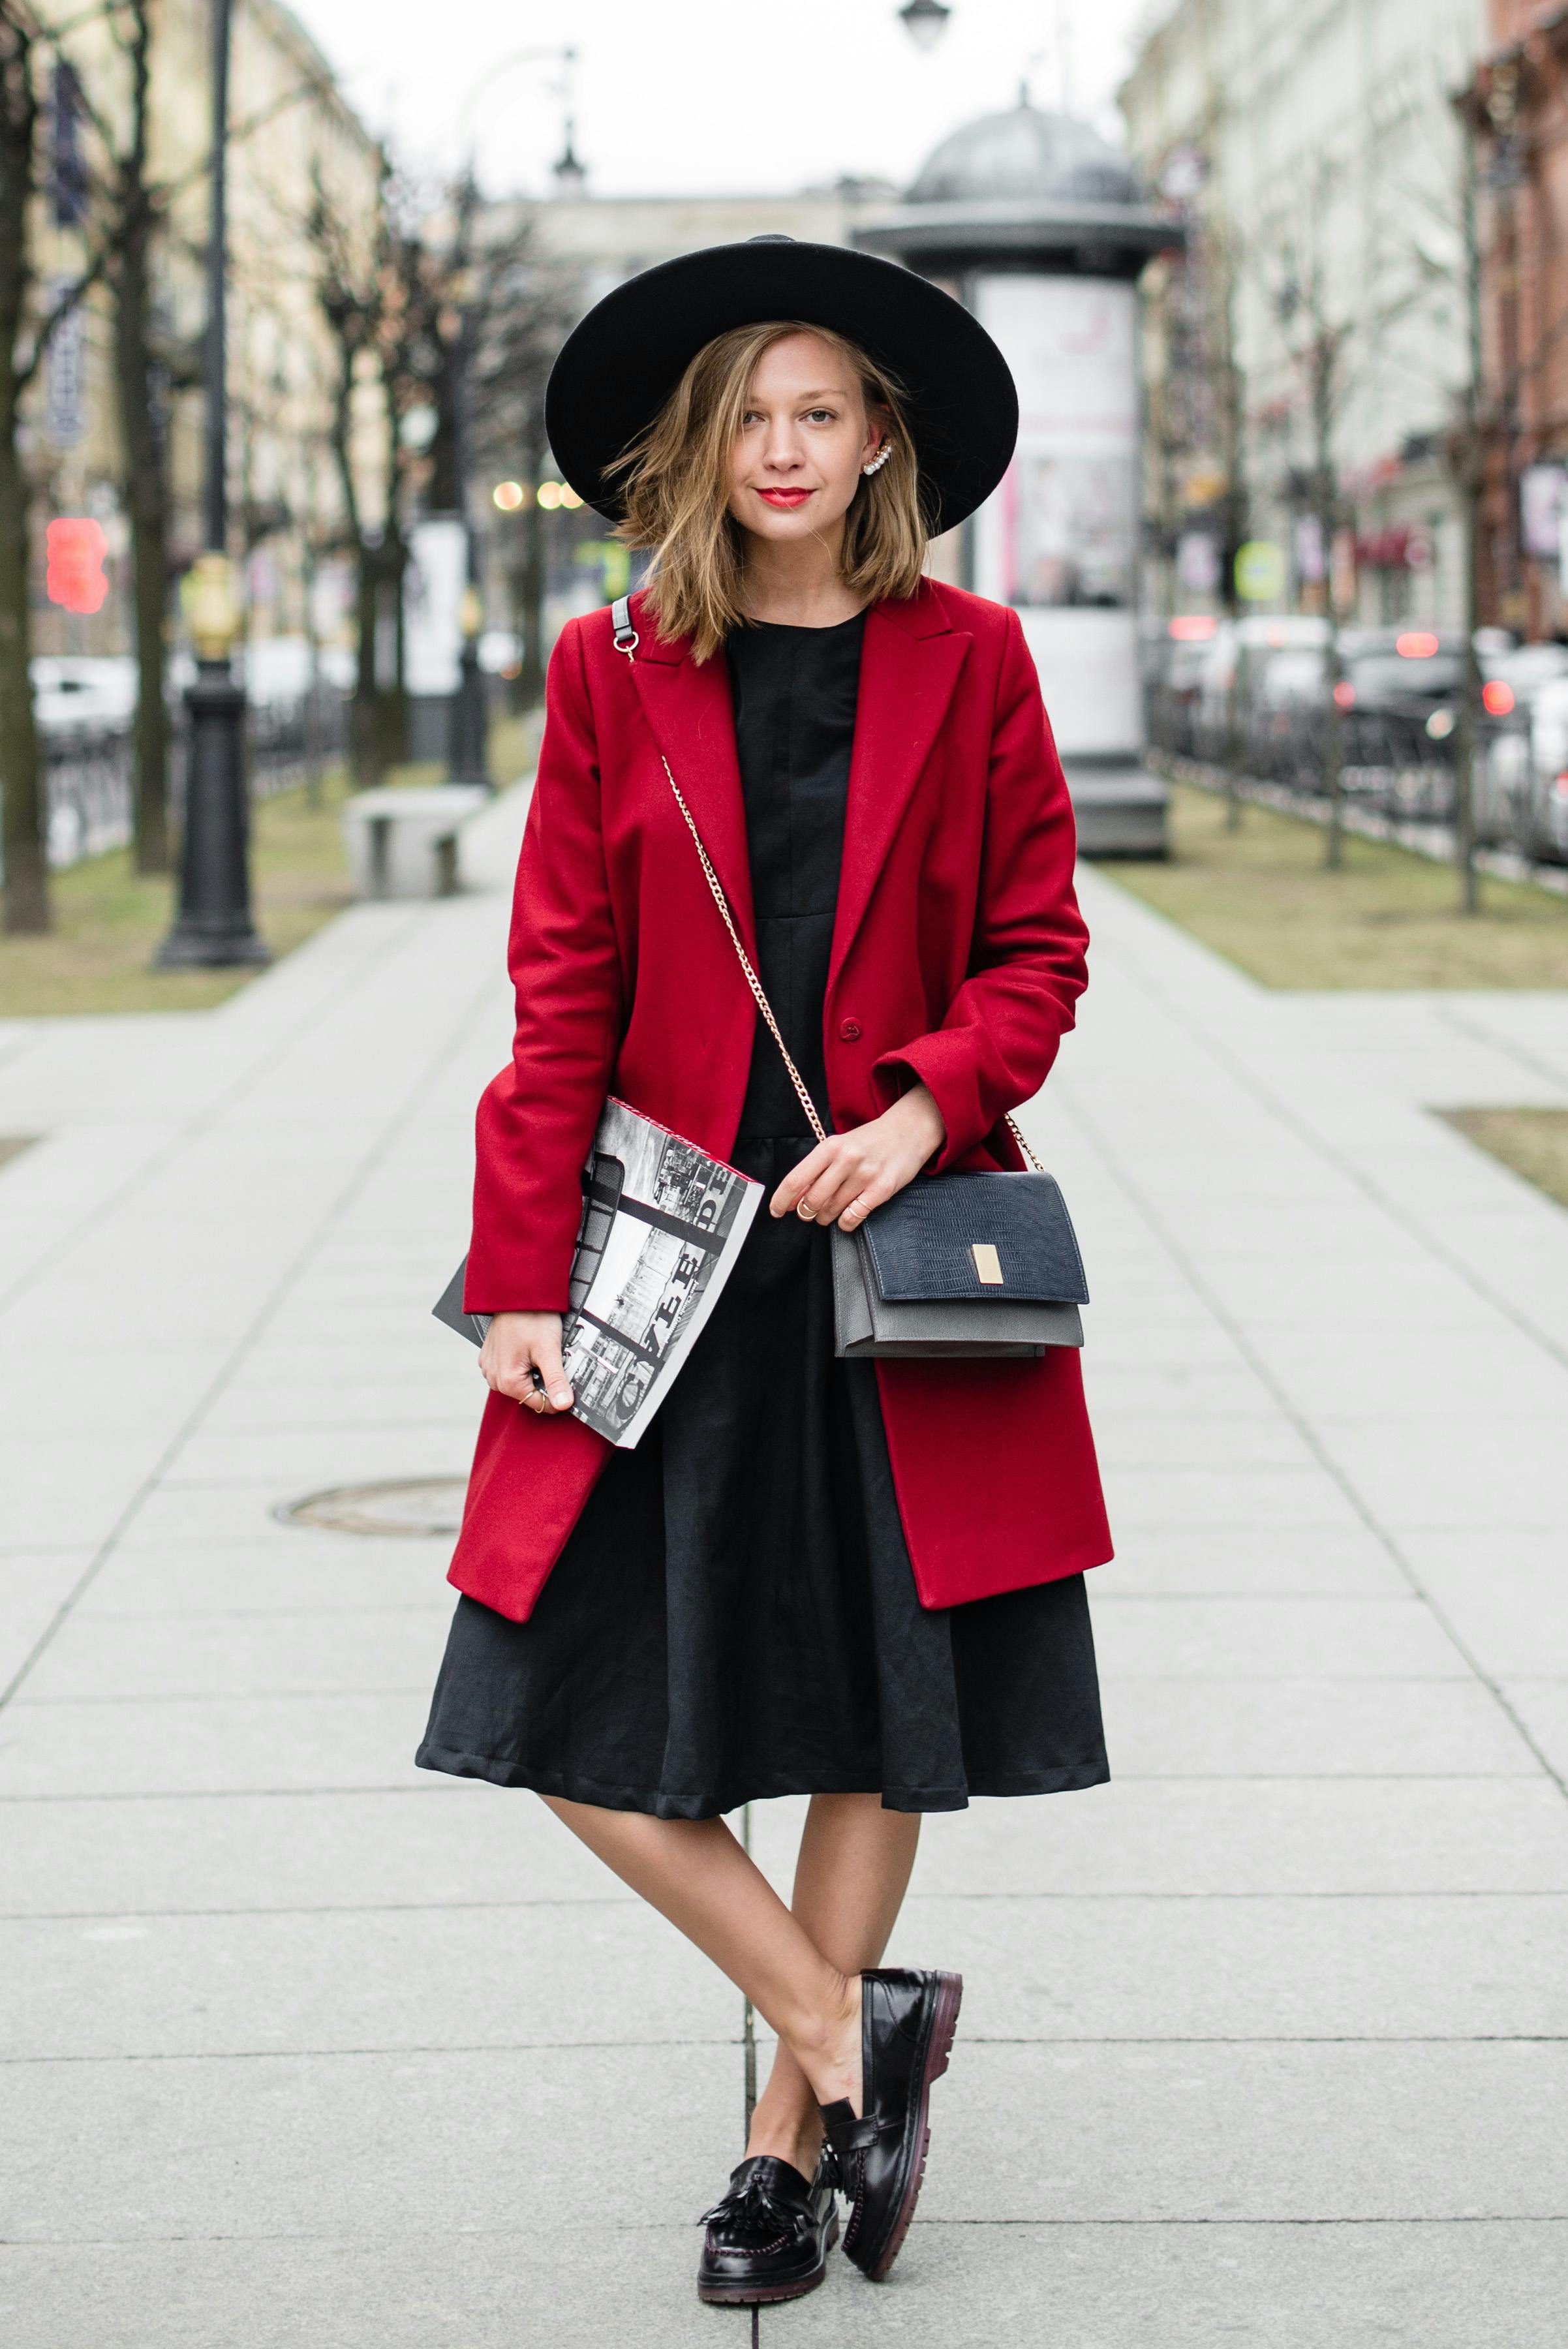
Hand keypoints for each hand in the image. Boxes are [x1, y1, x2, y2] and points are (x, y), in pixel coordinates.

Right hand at [479, 1311, 574, 1415]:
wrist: (515, 1293)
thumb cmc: (531, 1316)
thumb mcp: (549, 1350)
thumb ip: (556, 1380)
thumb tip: (564, 1404)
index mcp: (507, 1380)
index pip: (539, 1404)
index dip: (557, 1396)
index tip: (566, 1381)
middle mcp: (494, 1377)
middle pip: (529, 1393)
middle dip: (544, 1380)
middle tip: (550, 1357)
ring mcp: (490, 1368)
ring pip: (521, 1382)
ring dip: (533, 1371)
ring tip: (538, 1350)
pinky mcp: (490, 1358)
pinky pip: (510, 1370)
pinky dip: (522, 1363)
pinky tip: (527, 1348)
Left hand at [769, 1084, 945, 1229]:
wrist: (909, 1130)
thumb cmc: (869, 1141)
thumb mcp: (839, 1146)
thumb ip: (816, 1170)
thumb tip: (792, 1199)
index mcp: (830, 1147)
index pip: (796, 1179)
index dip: (781, 1200)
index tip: (776, 1211)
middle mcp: (846, 1159)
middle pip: (812, 1200)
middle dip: (806, 1212)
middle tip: (809, 1212)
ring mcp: (865, 1175)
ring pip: (832, 1210)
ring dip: (826, 1217)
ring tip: (830, 1211)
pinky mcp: (882, 1189)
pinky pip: (853, 1216)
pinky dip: (845, 1223)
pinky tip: (847, 1217)